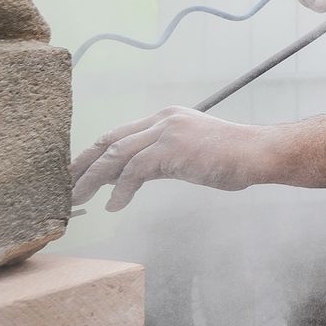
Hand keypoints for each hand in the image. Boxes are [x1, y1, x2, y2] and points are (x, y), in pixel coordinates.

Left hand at [72, 108, 268, 211]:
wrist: (260, 152)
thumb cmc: (234, 159)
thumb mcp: (191, 156)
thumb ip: (163, 161)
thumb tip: (136, 178)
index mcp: (165, 118)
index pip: (119, 134)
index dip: (95, 154)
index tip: (79, 173)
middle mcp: (161, 120)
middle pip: (109, 141)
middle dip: (83, 164)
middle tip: (66, 186)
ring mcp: (166, 132)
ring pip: (114, 155)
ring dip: (91, 179)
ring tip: (77, 199)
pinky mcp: (171, 149)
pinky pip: (134, 172)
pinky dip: (120, 191)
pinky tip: (115, 206)